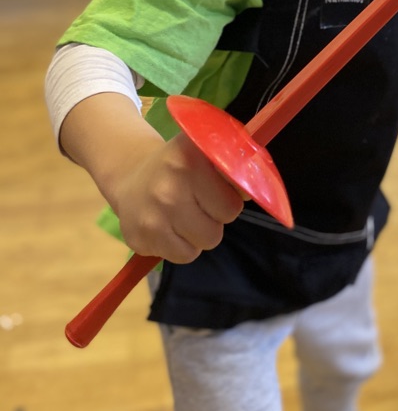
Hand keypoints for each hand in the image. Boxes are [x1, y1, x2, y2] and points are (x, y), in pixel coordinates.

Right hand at [59, 92, 244, 264]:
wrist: (131, 175)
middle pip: (220, 225)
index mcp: (190, 157)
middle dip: (216, 217)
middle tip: (200, 203)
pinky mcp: (140, 238)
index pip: (233, 201)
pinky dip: (182, 246)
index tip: (220, 190)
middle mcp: (169, 186)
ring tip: (186, 214)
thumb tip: (254, 192)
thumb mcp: (204, 153)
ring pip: (204, 243)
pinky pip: (183, 256)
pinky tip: (170, 226)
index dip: (231, 198)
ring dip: (200, 233)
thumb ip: (232, 168)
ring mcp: (152, 215)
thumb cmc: (180, 166)